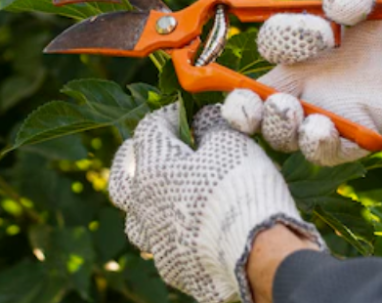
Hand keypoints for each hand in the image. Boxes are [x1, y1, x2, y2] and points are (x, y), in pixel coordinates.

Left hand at [108, 104, 323, 302]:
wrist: (258, 254)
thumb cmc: (241, 189)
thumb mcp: (230, 142)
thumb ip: (210, 124)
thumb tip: (203, 118)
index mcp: (152, 169)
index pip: (149, 129)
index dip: (168, 115)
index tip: (187, 112)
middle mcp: (143, 206)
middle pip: (122, 177)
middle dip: (134, 159)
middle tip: (151, 151)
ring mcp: (155, 241)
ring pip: (136, 218)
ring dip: (146, 202)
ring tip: (165, 195)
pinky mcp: (172, 268)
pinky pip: (162, 245)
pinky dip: (171, 232)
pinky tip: (189, 229)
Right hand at [222, 0, 381, 165]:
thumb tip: (337, 11)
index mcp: (303, 45)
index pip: (270, 46)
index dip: (283, 39)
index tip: (322, 32)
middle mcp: (307, 83)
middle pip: (255, 105)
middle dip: (243, 107)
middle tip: (252, 102)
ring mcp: (330, 114)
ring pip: (284, 134)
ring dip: (278, 127)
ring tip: (291, 113)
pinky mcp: (360, 137)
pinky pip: (328, 152)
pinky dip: (318, 145)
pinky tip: (321, 130)